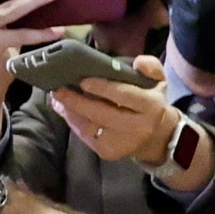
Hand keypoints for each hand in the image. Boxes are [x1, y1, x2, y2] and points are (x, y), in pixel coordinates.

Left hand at [48, 57, 175, 163]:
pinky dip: (73, 122)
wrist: (155, 135)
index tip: (83, 80)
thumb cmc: (149, 100)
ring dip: (70, 112)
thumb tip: (139, 62)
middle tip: (58, 90)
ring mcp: (122, 142)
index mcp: (150, 105)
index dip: (103, 88)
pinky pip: (85, 135)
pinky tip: (65, 110)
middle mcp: (138, 126)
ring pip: (89, 127)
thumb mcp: (157, 81)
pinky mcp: (108, 151)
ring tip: (57, 98)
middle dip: (77, 102)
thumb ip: (150, 67)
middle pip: (102, 114)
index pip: (125, 95)